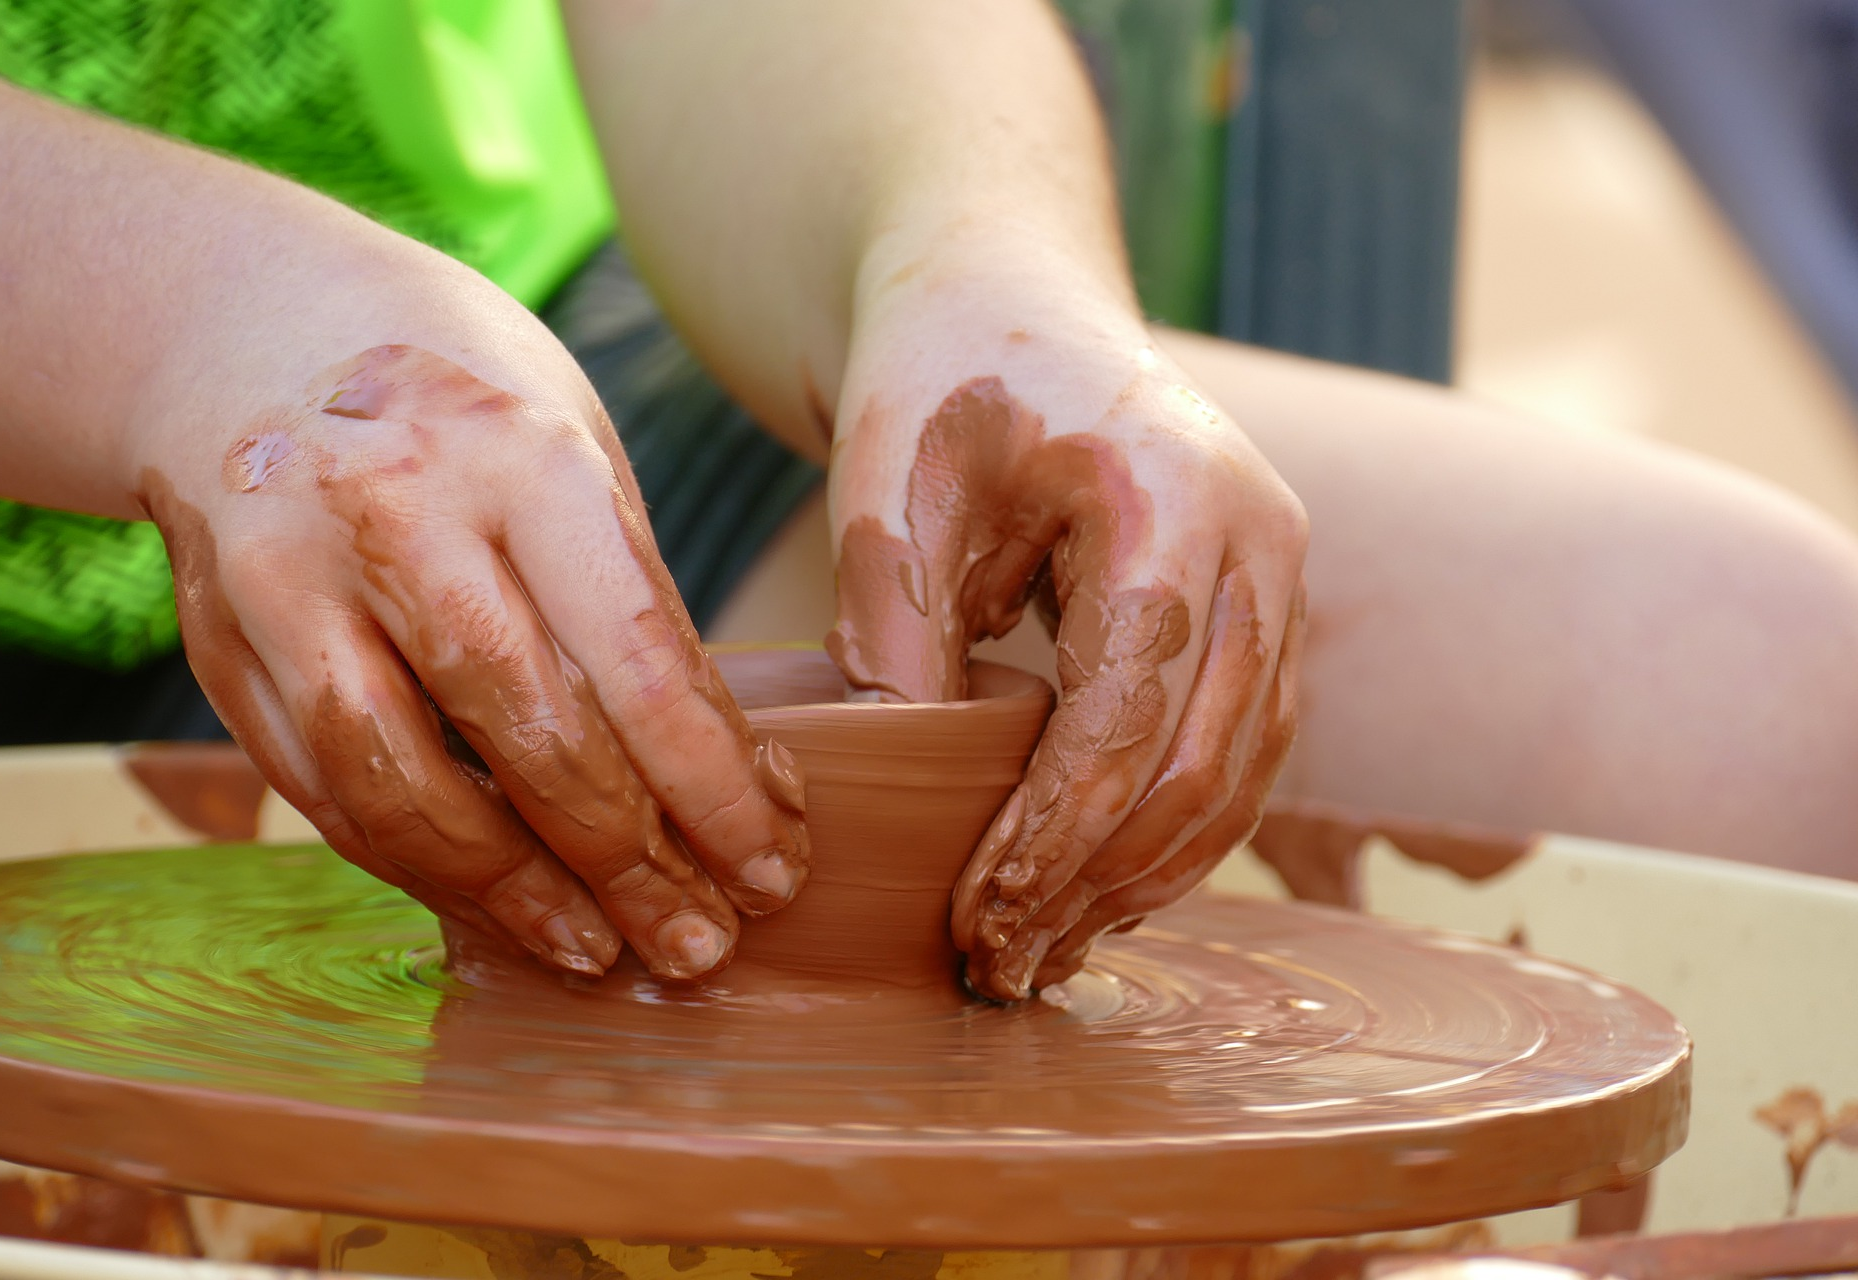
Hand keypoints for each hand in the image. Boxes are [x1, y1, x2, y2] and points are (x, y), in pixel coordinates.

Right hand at [130, 277, 808, 980]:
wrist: (253, 325)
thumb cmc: (466, 398)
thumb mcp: (578, 454)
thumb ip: (635, 607)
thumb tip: (724, 780)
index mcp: (522, 456)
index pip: (641, 665)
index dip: (716, 792)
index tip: (774, 868)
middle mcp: (395, 515)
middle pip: (533, 738)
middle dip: (634, 865)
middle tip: (703, 943)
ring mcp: (287, 581)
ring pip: (409, 790)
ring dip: (518, 895)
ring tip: (602, 950)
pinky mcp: (217, 642)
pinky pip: (328, 791)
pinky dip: (420, 864)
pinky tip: (495, 900)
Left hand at [826, 253, 1306, 999]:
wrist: (1008, 301)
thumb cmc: (939, 380)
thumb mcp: (890, 490)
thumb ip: (900, 637)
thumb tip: (916, 799)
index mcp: (1174, 498)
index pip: (1129, 715)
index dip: (1055, 836)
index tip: (980, 918)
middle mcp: (1263, 540)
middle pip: (1205, 763)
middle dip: (1101, 883)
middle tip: (1005, 964)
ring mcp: (1281, 575)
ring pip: (1242, 773)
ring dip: (1149, 878)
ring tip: (1051, 951)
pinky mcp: (1266, 608)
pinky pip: (1245, 746)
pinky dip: (1179, 829)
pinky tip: (1103, 885)